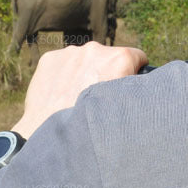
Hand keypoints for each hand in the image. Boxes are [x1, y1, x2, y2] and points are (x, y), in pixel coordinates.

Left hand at [12, 42, 147, 137]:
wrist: (51, 137)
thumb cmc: (93, 129)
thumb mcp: (125, 111)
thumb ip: (132, 91)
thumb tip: (136, 88)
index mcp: (119, 59)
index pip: (137, 57)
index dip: (135, 73)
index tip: (127, 87)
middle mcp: (95, 50)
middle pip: (109, 58)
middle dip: (107, 73)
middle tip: (99, 99)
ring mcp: (70, 53)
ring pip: (84, 60)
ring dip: (85, 74)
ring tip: (78, 100)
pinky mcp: (50, 59)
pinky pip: (63, 64)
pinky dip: (64, 76)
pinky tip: (62, 96)